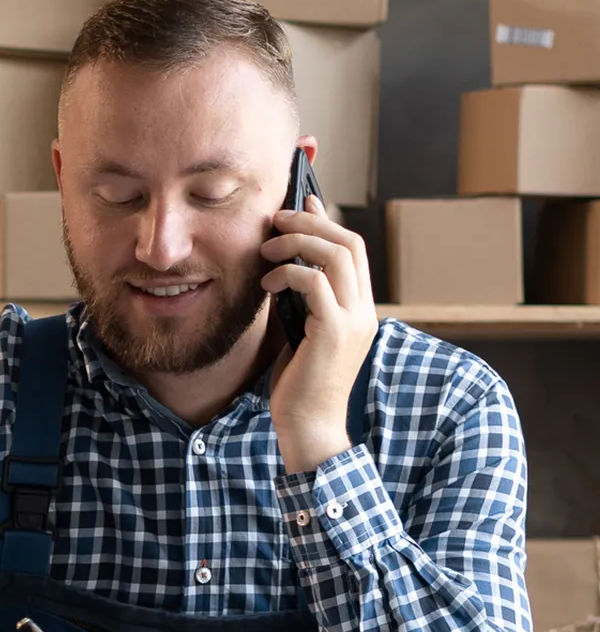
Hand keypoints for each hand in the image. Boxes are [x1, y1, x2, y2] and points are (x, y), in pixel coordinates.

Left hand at [259, 194, 377, 473]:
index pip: (353, 250)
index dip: (327, 221)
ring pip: (337, 256)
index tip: (301, 202)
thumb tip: (282, 268)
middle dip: (311, 221)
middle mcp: (364, 311)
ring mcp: (354, 321)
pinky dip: (289, 274)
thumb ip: (299, 302)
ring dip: (298, 242)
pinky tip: (267, 285)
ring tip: (268, 247)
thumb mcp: (299, 333)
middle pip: (349, 243)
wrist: (308, 428)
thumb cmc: (298, 386)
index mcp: (360, 310)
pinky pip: (316, 283)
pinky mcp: (335, 333)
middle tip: (276, 217)